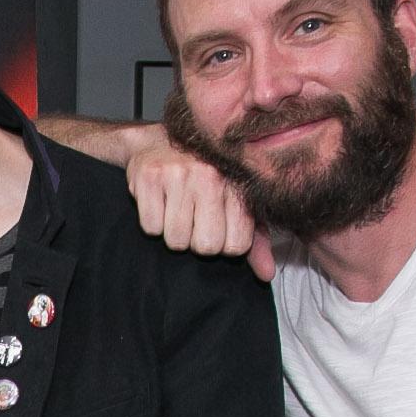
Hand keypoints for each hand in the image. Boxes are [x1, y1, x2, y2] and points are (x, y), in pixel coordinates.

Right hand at [122, 140, 272, 278]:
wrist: (161, 142)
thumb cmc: (204, 178)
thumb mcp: (235, 205)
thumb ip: (254, 241)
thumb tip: (266, 275)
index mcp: (237, 184)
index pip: (235, 245)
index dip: (223, 245)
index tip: (217, 227)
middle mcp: (211, 176)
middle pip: (205, 246)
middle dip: (196, 241)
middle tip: (193, 219)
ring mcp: (178, 174)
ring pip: (176, 240)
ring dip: (173, 233)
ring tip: (176, 208)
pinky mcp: (149, 177)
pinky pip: (151, 227)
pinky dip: (152, 221)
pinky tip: (159, 201)